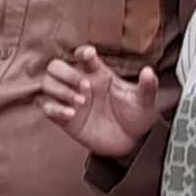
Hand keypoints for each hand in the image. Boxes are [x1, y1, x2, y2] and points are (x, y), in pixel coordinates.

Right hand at [38, 44, 175, 160]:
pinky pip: (47, 107)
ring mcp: (71, 100)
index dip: (81, 52)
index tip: (88, 55)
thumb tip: (149, 71)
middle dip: (65, 73)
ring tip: (80, 102)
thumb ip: (147, 86)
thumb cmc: (136, 116)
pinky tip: (71, 114)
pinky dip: (55, 108)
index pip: (82, 55)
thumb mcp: (144, 101)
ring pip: (48, 84)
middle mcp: (81, 84)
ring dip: (60, 90)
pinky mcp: (65, 119)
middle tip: (83, 85)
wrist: (131, 143)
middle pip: (56, 66)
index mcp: (98, 74)